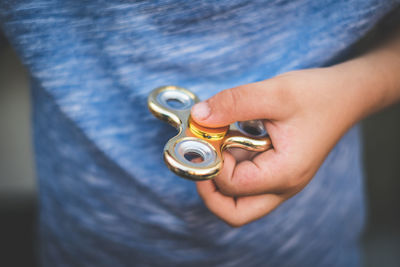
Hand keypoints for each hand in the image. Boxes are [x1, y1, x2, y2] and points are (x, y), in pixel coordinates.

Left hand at [191, 59, 396, 226]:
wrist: (345, 96)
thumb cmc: (316, 95)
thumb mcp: (274, 92)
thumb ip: (233, 103)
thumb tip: (199, 116)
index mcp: (284, 173)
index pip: (234, 186)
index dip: (212, 163)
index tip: (206, 135)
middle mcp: (282, 186)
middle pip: (234, 212)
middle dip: (210, 191)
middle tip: (202, 159)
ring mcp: (279, 182)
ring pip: (239, 200)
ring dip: (220, 177)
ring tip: (219, 143)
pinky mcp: (276, 172)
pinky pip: (247, 182)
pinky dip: (232, 166)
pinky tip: (231, 139)